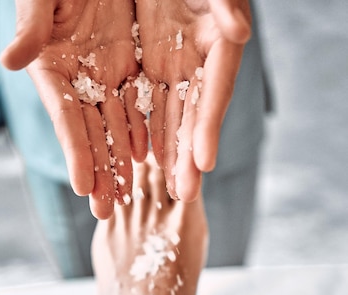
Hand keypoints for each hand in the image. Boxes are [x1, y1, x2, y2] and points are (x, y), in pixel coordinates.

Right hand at [0, 0, 148, 218]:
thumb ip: (31, 28)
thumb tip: (10, 62)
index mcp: (53, 69)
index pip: (66, 119)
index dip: (76, 152)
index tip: (83, 187)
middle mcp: (78, 79)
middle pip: (91, 134)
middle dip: (100, 173)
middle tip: (107, 212)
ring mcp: (104, 74)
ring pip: (117, 126)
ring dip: (122, 162)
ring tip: (130, 195)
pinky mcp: (128, 63)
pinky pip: (139, 103)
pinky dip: (143, 131)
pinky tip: (150, 158)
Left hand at [136, 0, 250, 200]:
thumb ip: (222, 3)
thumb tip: (239, 34)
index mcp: (214, 39)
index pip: (214, 89)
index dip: (208, 126)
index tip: (204, 162)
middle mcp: (195, 59)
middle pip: (192, 114)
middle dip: (187, 156)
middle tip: (185, 195)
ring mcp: (169, 64)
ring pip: (166, 117)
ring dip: (165, 155)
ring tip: (165, 189)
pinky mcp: (144, 64)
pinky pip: (140, 104)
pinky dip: (139, 133)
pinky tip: (136, 160)